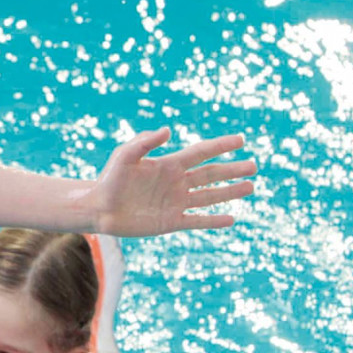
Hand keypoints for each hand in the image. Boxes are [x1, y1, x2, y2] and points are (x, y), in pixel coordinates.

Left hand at [90, 129, 256, 235]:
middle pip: (211, 174)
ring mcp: (175, 202)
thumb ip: (144, 142)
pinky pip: (196, 220)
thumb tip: (168, 130)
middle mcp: (176, 182)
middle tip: (254, 166)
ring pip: (209, 196)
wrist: (99, 208)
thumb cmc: (110, 179)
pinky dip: (213, 220)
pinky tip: (231, 219)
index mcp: (168, 164)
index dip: (220, 146)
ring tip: (250, 187)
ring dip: (230, 192)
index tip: (241, 140)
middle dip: (232, 170)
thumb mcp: (125, 156)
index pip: (200, 153)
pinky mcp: (170, 222)